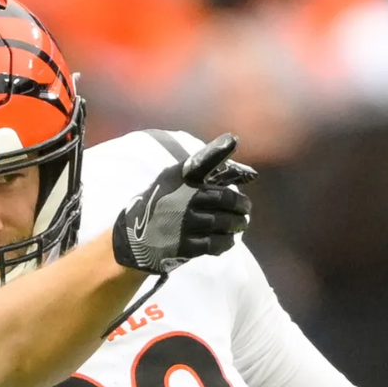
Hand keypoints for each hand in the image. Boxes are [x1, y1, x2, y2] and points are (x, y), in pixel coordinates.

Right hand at [112, 133, 257, 273]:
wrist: (135, 238)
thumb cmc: (165, 203)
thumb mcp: (179, 182)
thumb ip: (214, 175)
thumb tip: (252, 174)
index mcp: (179, 178)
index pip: (201, 160)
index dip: (218, 149)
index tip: (232, 140)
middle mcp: (181, 198)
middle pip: (225, 198)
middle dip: (241, 205)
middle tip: (245, 208)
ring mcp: (183, 223)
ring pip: (225, 222)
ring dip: (237, 224)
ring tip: (240, 224)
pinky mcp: (184, 246)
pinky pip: (216, 243)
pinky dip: (227, 241)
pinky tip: (227, 239)